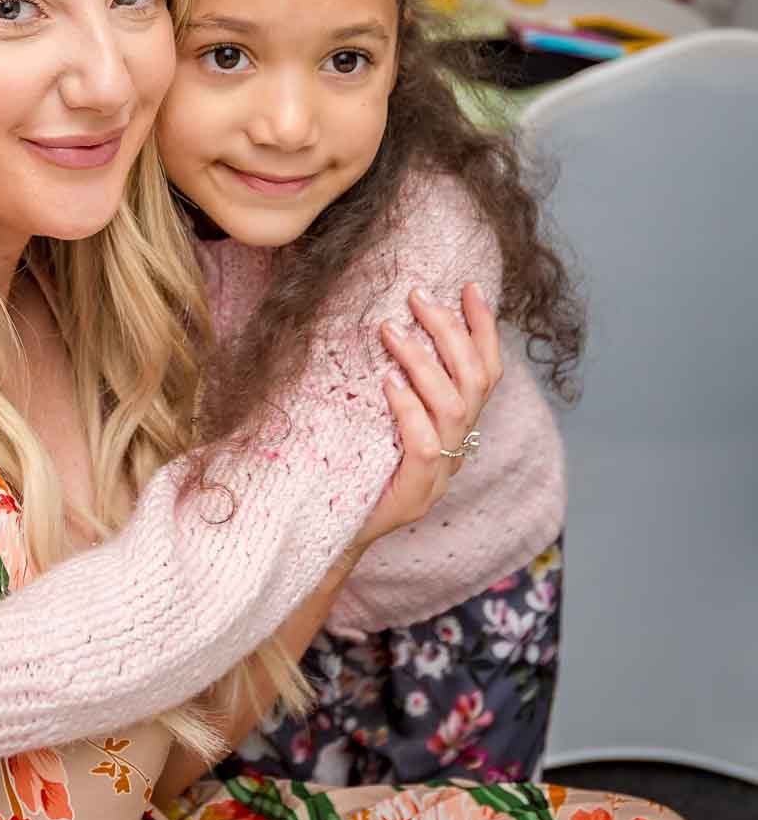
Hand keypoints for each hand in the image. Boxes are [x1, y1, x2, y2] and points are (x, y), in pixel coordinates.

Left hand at [364, 282, 500, 550]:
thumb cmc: (353, 465)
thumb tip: (387, 322)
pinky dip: (409, 407)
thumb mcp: (381, 417)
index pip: (488, 371)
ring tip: (391, 330)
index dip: (484, 329)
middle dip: (450, 331)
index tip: (470, 286)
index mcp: (459, 428)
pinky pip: (425, 443)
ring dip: (424, 361)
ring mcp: (442, 473)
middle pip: (474, 380)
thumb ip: (398, 382)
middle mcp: (459, 448)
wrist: (332, 532)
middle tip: (417, 296)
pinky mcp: (417, 492)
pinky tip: (388, 381)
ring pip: (452, 406)